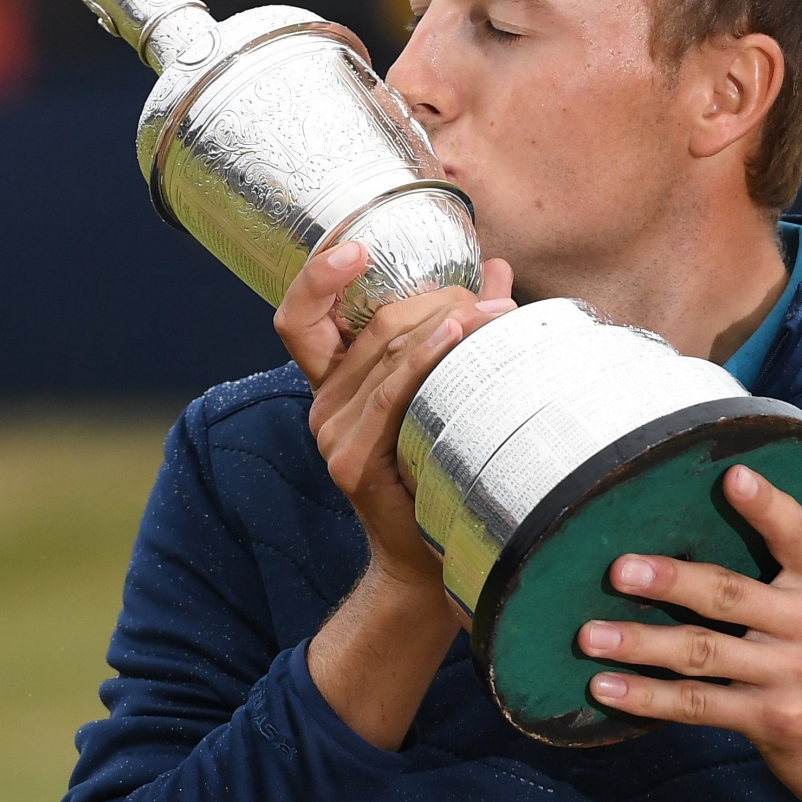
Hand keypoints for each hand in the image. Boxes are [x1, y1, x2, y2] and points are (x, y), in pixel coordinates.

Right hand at [274, 241, 515, 578]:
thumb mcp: (446, 390)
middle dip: (434, 299)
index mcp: (335, 382)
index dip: (319, 276)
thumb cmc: (442, 470)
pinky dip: (425, 358)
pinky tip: (458, 336)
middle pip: (372, 324)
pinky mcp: (351, 460)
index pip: (301, 316)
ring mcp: (331, 433)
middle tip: (487, 298)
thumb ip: (462, 329)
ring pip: (386, 351)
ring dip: (446, 322)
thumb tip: (500, 270)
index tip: (356, 244)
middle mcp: (322, 403)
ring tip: (496, 312)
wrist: (430, 558)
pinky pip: (391, 393)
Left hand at [578, 465, 801, 801]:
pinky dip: (647, 697)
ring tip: (589, 635)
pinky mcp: (770, 720)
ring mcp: (792, 675)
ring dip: (640, 643)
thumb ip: (795, 572)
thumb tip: (718, 525)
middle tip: (618, 570)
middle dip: (668, 580)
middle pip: (728, 593)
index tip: (730, 477)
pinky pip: (696, 705)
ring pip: (701, 651)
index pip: (797, 534)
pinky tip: (607, 688)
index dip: (764, 504)